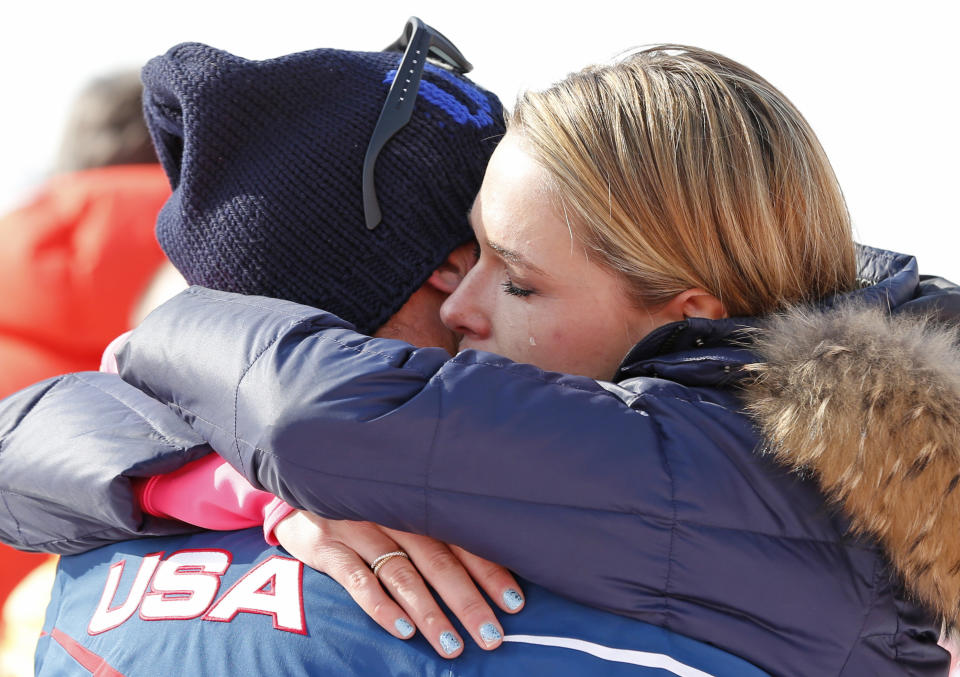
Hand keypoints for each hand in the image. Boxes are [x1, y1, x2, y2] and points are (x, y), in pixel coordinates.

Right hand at [273, 511, 524, 657]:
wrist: (297, 479)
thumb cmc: (362, 501)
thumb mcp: (398, 503)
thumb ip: (435, 527)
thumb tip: (491, 566)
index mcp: (417, 502)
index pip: (462, 539)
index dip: (490, 571)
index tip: (515, 603)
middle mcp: (392, 512)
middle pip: (438, 560)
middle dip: (468, 601)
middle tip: (492, 637)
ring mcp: (358, 527)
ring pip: (402, 574)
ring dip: (429, 612)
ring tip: (452, 644)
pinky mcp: (326, 544)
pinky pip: (356, 578)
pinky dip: (380, 605)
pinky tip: (402, 631)